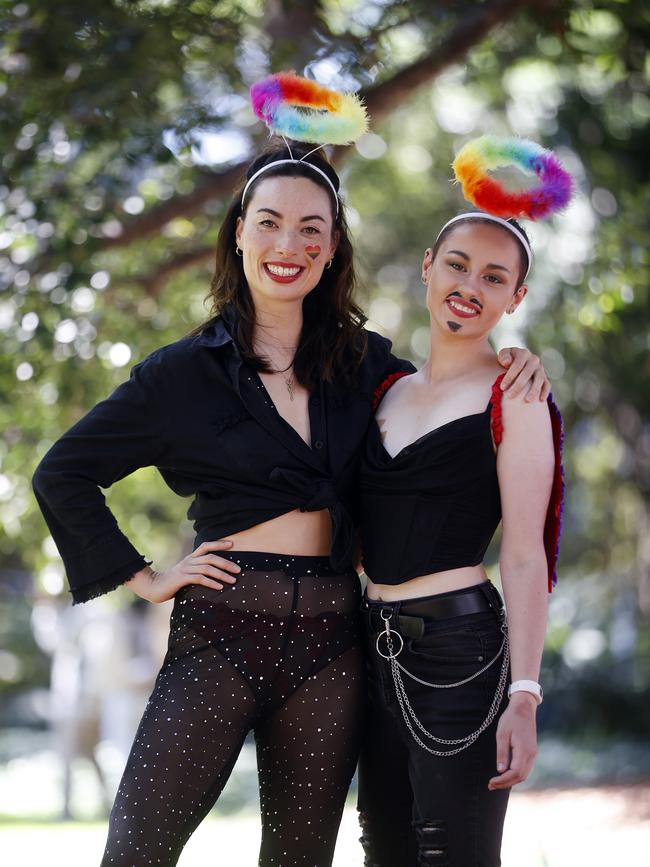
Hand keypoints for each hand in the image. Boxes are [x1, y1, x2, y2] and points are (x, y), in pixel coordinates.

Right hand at [125, 539, 240, 602]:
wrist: (154, 587)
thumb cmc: (173, 582)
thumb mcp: (187, 573)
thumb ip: (198, 571)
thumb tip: (216, 575)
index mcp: (191, 557)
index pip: (206, 546)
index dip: (219, 544)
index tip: (232, 544)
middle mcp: (189, 560)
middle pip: (211, 557)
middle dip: (226, 562)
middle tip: (238, 569)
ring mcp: (185, 569)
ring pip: (207, 568)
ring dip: (222, 574)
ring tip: (233, 580)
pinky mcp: (182, 578)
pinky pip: (200, 579)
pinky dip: (211, 583)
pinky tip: (219, 588)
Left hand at [488, 693, 537, 789]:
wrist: (524, 709)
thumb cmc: (511, 719)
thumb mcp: (502, 734)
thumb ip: (502, 753)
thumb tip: (500, 770)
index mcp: (524, 751)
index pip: (515, 773)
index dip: (503, 780)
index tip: (490, 782)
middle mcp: (531, 755)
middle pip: (520, 777)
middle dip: (505, 783)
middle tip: (490, 785)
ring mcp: (533, 754)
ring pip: (524, 774)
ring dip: (510, 781)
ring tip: (496, 782)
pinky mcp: (531, 752)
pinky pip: (525, 768)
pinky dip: (515, 775)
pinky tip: (505, 774)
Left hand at [497, 347, 550, 401]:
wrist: (516, 361)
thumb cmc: (508, 360)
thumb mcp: (504, 354)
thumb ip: (503, 356)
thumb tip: (507, 362)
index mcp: (524, 353)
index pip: (517, 365)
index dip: (509, 377)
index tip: (502, 387)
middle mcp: (534, 360)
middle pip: (527, 373)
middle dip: (518, 386)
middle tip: (510, 396)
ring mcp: (540, 369)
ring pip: (539, 379)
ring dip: (534, 390)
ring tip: (527, 400)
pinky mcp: (545, 377)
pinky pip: (547, 384)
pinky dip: (545, 392)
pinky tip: (540, 400)